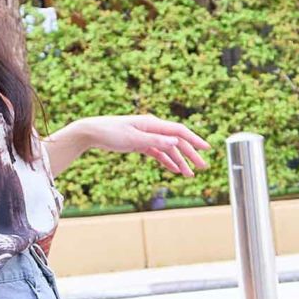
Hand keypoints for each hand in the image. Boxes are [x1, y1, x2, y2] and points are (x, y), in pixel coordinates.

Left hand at [79, 114, 210, 176]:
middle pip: (177, 142)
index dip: (194, 140)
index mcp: (153, 124)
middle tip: (202, 166)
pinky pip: (158, 153)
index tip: (206, 149)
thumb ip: (155, 141)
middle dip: (190, 154)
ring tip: (189, 174)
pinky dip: (167, 161)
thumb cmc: (110, 132)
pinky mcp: (140, 144)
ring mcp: (147, 136)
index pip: (179, 132)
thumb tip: (175, 143)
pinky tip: (174, 169)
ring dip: (179, 161)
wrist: (92, 132)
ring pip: (168, 150)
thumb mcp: (133, 138)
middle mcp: (152, 128)